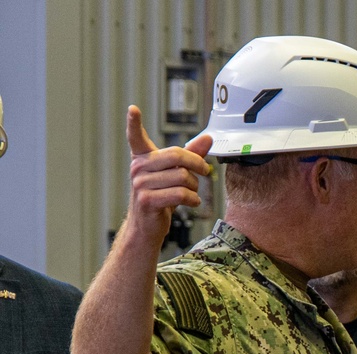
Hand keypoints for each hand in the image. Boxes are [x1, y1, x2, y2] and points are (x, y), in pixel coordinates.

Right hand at [124, 105, 211, 244]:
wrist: (148, 226)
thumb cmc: (163, 197)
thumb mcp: (176, 174)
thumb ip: (191, 155)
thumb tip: (208, 137)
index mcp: (143, 158)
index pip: (136, 138)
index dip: (134, 123)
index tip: (133, 109)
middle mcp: (138, 168)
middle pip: (177, 156)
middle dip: (197, 164)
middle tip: (205, 171)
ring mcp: (140, 184)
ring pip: (182, 177)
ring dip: (195, 187)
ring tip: (191, 193)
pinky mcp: (147, 200)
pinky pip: (180, 194)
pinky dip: (193, 199)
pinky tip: (192, 202)